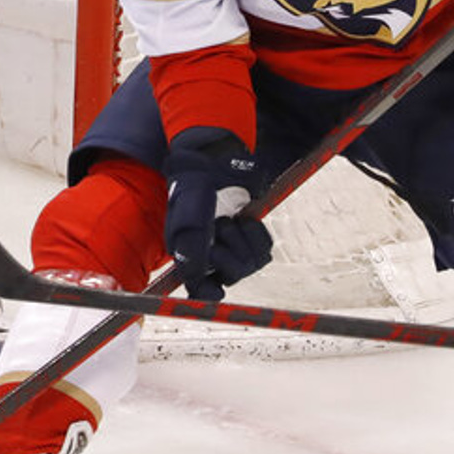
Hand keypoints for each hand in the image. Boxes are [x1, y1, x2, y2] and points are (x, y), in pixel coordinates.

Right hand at [163, 130, 271, 298]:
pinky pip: (265, 248)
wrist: (212, 161)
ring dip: (245, 240)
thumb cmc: (194, 189)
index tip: (217, 291)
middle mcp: (211, 254)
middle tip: (221, 227)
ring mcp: (233, 243)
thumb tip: (202, 289)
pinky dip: (258, 234)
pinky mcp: (250, 232)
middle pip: (233, 275)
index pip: (201, 290)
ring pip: (252, 264)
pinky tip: (247, 220)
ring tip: (233, 220)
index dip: (210, 292)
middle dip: (232, 252)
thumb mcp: (189, 223)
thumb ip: (193, 256)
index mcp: (189, 255)